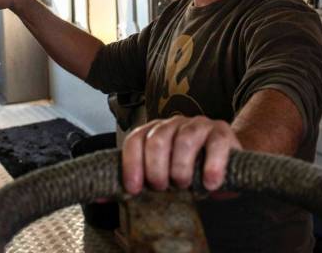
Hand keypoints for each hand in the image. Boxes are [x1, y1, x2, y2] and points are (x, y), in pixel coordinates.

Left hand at [121, 115, 242, 194]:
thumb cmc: (187, 171)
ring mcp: (198, 125)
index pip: (135, 139)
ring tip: (185, 185)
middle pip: (158, 140)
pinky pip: (215, 143)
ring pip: (185, 139)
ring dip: (181, 167)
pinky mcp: (222, 132)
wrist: (223, 163)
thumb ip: (133, 184)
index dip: (131, 164)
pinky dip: (212, 165)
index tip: (134, 189)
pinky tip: (210, 183)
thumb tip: (98, 197)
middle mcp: (174, 124)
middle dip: (156, 169)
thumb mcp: (160, 177)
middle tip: (163, 188)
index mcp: (154, 132)